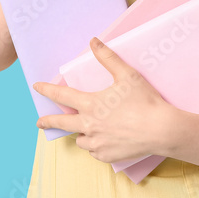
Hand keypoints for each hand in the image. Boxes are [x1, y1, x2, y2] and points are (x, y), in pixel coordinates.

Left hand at [32, 37, 172, 163]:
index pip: (62, 95)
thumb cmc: (145, 101)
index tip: (37, 87)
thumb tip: (93, 41)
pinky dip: (95, 145)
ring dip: (80, 133)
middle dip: (48, 122)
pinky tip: (103, 140)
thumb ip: (107, 58)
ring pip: (80, 139)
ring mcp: (98, 143)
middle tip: (40, 122)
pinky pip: (94, 150)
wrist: (161, 130)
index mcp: (91, 105)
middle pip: (62, 124)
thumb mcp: (127, 75)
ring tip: (85, 129)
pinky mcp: (107, 155)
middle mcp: (90, 125)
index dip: (47, 90)